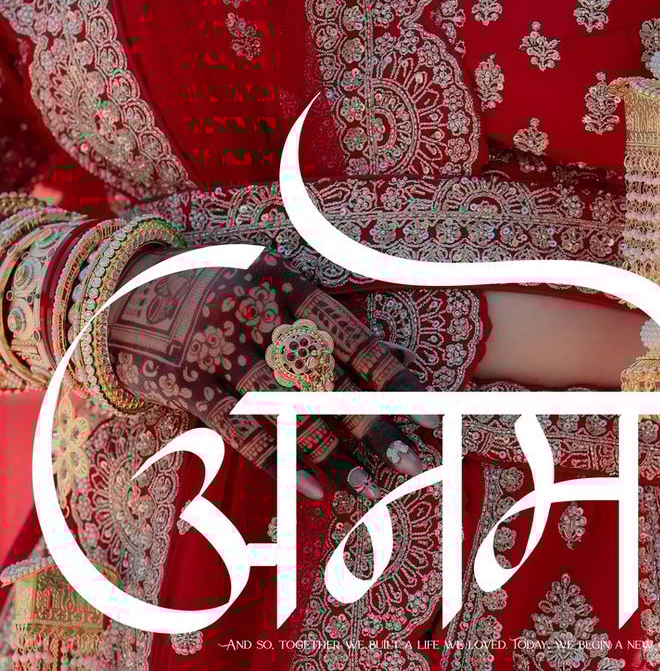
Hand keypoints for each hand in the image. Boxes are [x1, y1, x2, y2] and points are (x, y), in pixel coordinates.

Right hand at [107, 248, 438, 503]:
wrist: (123, 288)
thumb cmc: (217, 286)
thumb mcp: (268, 280)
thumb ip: (318, 317)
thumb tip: (392, 360)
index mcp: (287, 280)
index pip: (351, 335)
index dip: (391, 376)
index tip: (428, 411)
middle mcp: (257, 310)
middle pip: (327, 374)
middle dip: (373, 420)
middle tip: (413, 460)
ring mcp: (219, 345)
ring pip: (287, 404)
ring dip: (331, 450)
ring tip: (367, 488)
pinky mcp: (186, 381)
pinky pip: (239, 425)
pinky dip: (279, 457)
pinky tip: (312, 488)